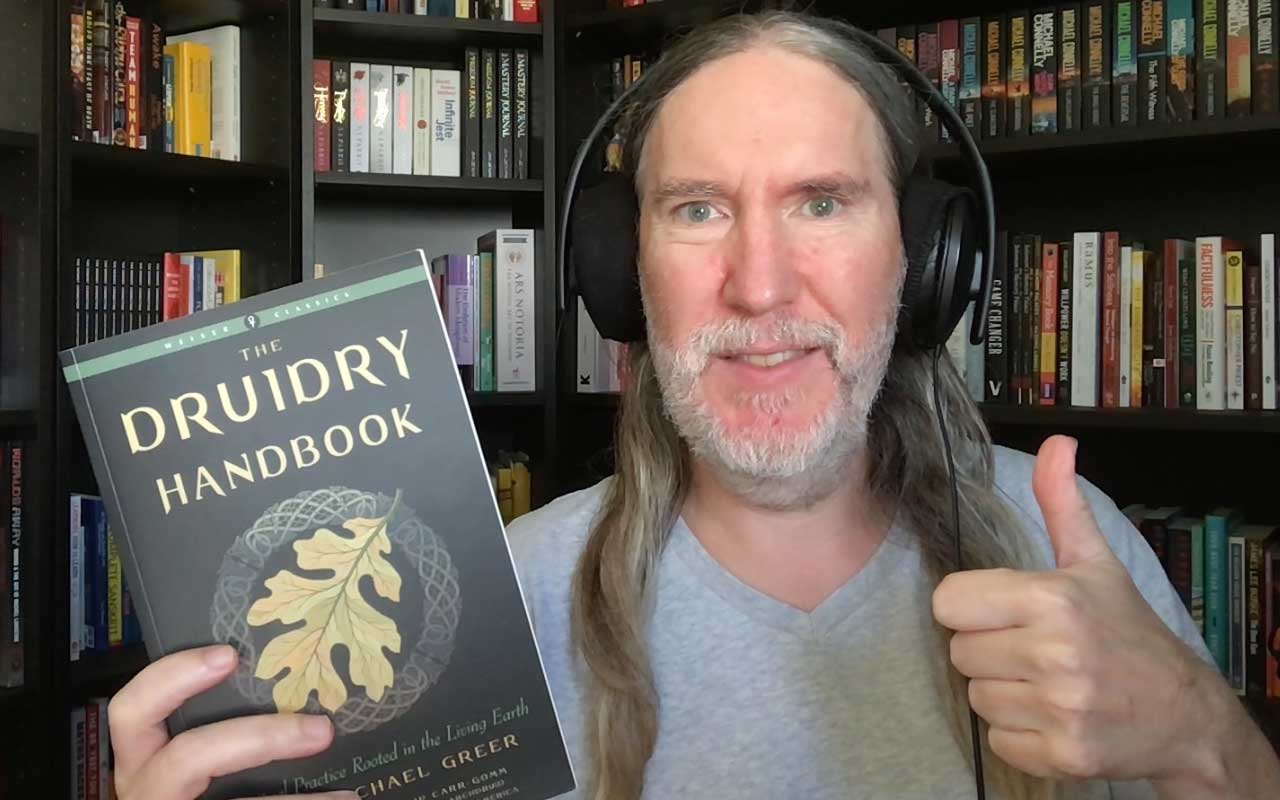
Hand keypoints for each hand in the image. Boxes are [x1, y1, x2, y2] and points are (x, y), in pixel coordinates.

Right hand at [110, 643, 357, 799]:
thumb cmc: (195, 779)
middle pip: (186, 759)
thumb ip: (227, 726)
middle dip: (259, 740)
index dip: (173, 678)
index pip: (133, 710)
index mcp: (142, 758)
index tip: (228, 655)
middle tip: (322, 730)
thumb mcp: (196, 753)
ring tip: (346, 796)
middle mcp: (146, 789)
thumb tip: (302, 697)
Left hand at [931, 435, 1218, 784]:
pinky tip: (1053, 716)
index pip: (948, 602)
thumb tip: (1057, 443)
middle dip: (988, 651)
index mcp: (1052, 599)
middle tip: (1032, 650)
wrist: (1185, 714)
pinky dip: (1018, 734)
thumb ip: (1062, 504)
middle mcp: (1054, 653)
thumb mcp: (1095, 564)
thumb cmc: (1128, 634)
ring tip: (1045, 683)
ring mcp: (1060, 707)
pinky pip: (997, 740)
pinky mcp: (1062, 754)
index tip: (1001, 613)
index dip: (970, 608)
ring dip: (1003, 693)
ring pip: (976, 697)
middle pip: (959, 652)